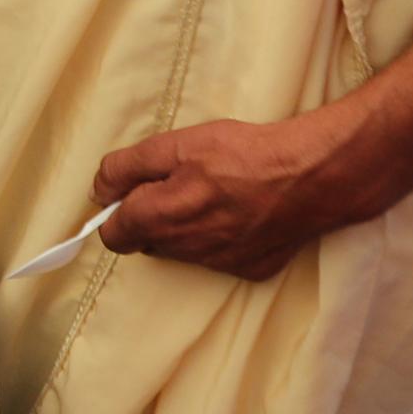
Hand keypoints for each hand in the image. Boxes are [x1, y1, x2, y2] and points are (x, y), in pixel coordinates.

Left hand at [93, 108, 376, 281]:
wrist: (313, 176)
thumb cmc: (243, 153)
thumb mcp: (176, 145)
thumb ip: (126, 167)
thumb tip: (99, 191)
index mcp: (161, 218)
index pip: (113, 235)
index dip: (115, 212)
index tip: (130, 193)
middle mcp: (186, 250)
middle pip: (147, 243)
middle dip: (151, 218)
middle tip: (178, 186)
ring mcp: (220, 263)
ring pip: (182, 252)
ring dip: (184, 229)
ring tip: (212, 196)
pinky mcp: (250, 269)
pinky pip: (218, 257)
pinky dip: (220, 238)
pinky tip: (239, 213)